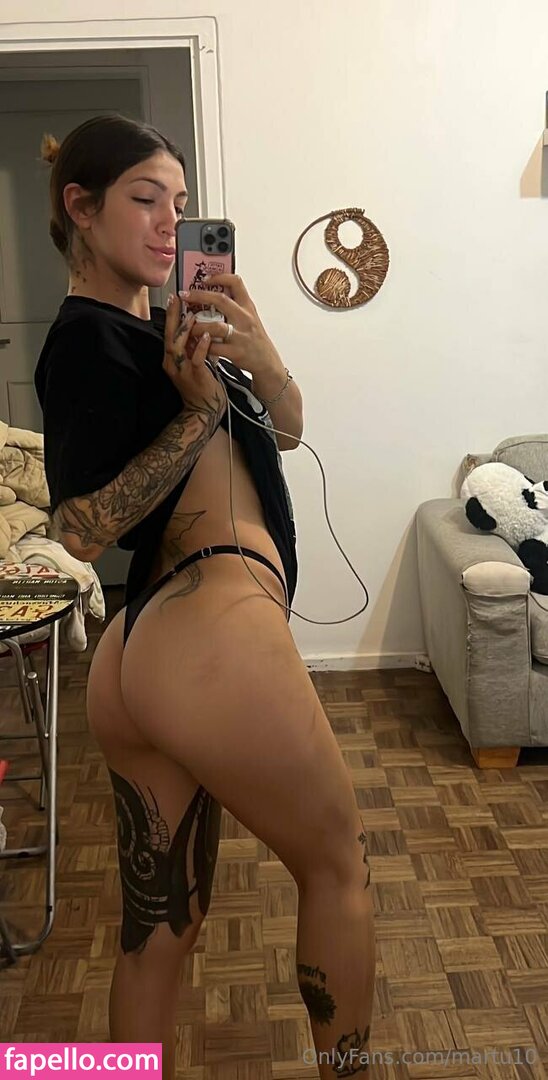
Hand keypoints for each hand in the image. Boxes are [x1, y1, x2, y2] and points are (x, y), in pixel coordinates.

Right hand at [163, 294, 225, 422]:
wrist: (204, 411)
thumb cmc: (201, 387)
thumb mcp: (192, 364)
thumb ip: (190, 349)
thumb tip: (194, 329)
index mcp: (172, 360)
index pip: (169, 334)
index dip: (171, 316)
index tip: (174, 299)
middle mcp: (173, 365)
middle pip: (169, 337)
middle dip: (173, 317)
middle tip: (178, 299)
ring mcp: (183, 372)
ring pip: (178, 347)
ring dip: (185, 330)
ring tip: (191, 314)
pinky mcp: (195, 377)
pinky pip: (196, 360)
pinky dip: (200, 347)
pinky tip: (206, 336)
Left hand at [181, 273, 282, 378]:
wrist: (266, 361)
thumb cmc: (254, 338)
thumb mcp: (249, 316)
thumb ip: (234, 305)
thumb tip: (213, 292)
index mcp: (247, 307)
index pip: (236, 283)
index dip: (219, 277)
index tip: (205, 278)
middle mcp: (244, 318)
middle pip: (221, 300)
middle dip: (199, 296)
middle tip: (185, 295)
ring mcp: (240, 335)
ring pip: (215, 326)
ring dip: (198, 326)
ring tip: (189, 328)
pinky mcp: (235, 352)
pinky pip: (214, 347)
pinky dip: (202, 346)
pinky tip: (195, 344)